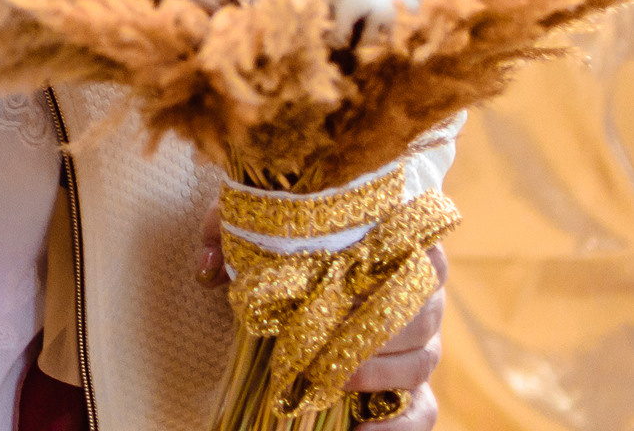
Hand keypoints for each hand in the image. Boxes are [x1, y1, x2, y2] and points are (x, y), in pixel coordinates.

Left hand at [195, 206, 442, 430]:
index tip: (347, 280)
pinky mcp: (413, 381)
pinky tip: (362, 430)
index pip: (419, 252)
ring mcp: (421, 341)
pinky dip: (401, 425)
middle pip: (421, 314)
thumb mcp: (252, 224)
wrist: (294, 266)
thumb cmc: (280, 237)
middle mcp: (420, 293)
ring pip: (422, 361)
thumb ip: (224, 230)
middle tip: (326, 339)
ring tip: (332, 379)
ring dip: (379, 373)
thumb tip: (209, 268)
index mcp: (393, 243)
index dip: (389, 269)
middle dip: (374, 329)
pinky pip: (424, 408)